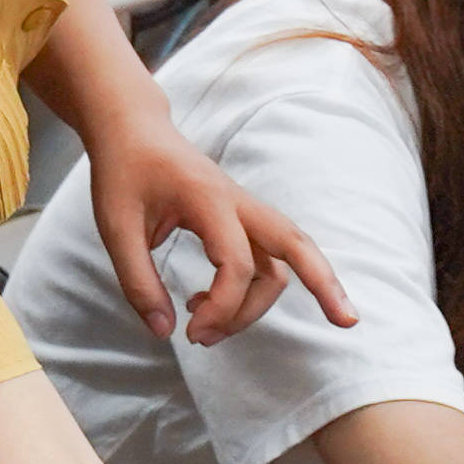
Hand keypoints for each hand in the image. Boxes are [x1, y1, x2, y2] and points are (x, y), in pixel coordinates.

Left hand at [82, 115, 353, 347]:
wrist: (132, 130)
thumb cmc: (123, 173)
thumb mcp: (116, 228)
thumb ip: (138, 282)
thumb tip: (165, 333)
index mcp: (209, 199)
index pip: (237, 264)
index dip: (222, 308)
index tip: (190, 333)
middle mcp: (238, 202)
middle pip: (297, 245)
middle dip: (325, 284)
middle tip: (348, 325)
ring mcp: (243, 210)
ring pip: (282, 259)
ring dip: (260, 303)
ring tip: (207, 332)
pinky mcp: (239, 219)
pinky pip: (264, 258)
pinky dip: (250, 290)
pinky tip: (206, 305)